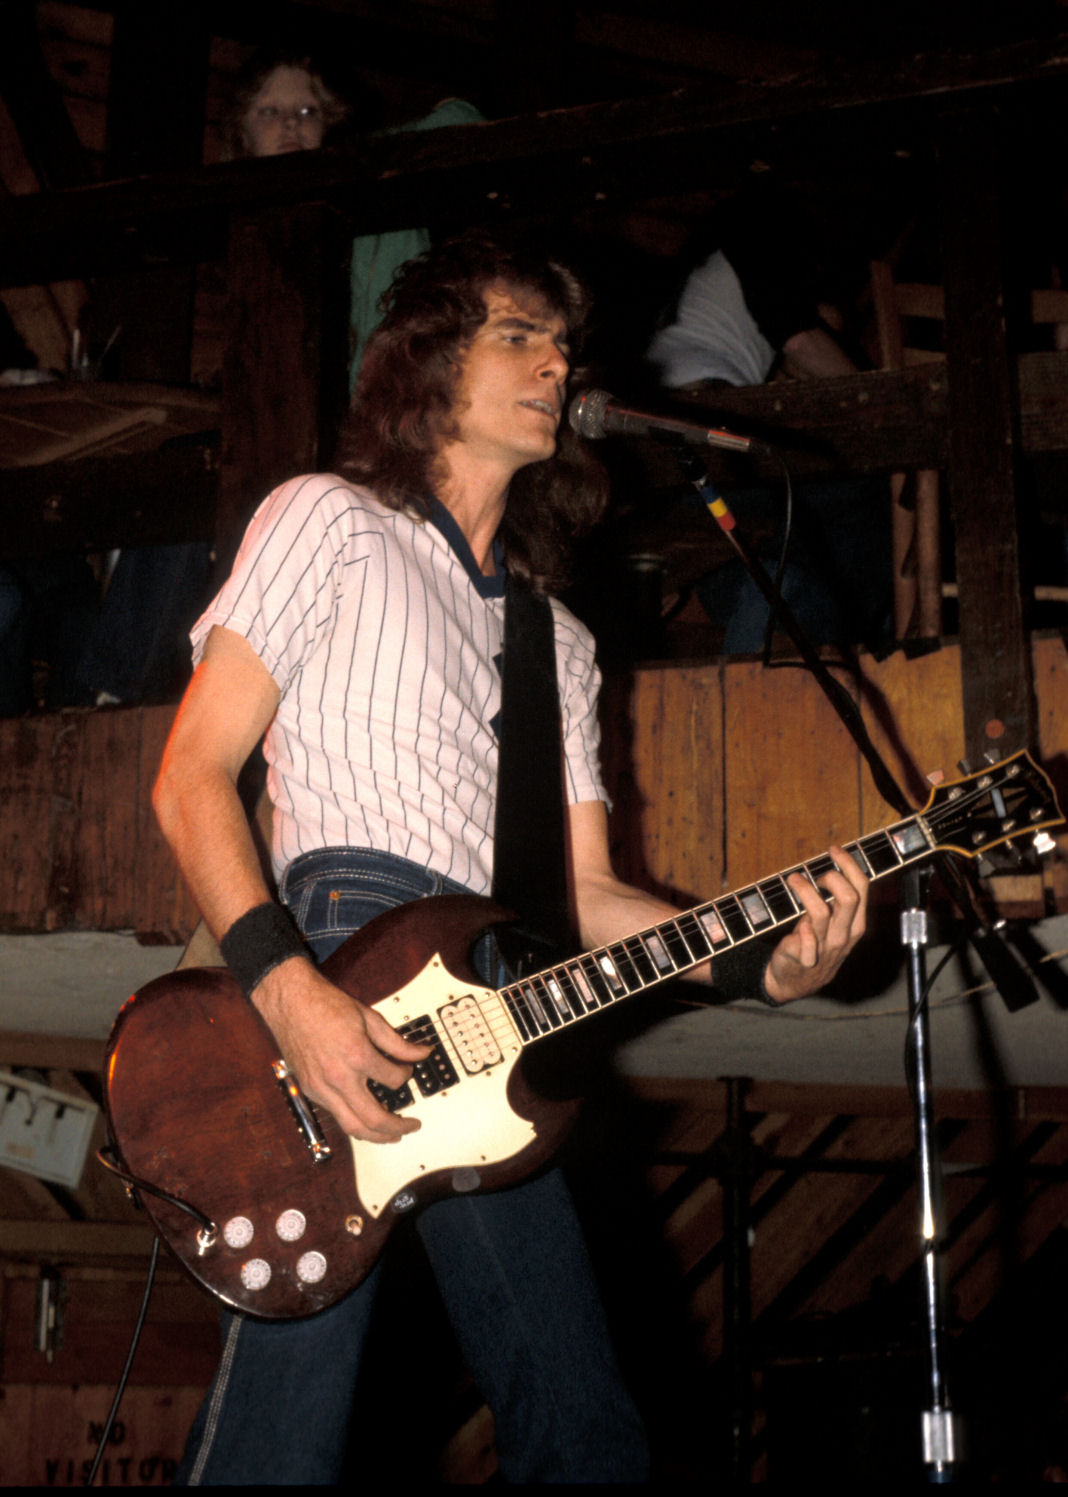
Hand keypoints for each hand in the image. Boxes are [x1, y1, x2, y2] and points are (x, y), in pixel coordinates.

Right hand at [251, 956, 431, 1141]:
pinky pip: (336, 1115)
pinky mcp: (309, 1090)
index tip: (408, 1071)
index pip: (394, 1080)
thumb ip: (397, 1042)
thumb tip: (421, 1053)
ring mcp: (321, 1088)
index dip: (407, 1075)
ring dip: (376, 1136)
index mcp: (357, 1056)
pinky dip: (353, 1121)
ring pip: (352, 1127)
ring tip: (391, 1135)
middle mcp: (338, 1078)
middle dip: (397, 1127)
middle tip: (411, 1126)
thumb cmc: (325, 1004)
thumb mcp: (369, 1018)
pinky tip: (364, 1119)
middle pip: (373, 1119)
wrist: (290, 1000)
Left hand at [763, 846, 867, 1002]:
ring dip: (804, 890)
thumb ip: (837, 900)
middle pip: (848, 897)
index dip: (848, 863)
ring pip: (820, 912)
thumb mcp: (834, 923)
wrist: (797, 981)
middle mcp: (844, 934)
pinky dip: (803, 931)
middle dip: (831, 877)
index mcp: (855, 923)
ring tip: (794, 880)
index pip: (862, 887)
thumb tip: (835, 865)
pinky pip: (806, 943)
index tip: (834, 849)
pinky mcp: (804, 958)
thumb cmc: (815, 943)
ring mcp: (825, 948)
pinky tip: (799, 926)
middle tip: (815, 876)